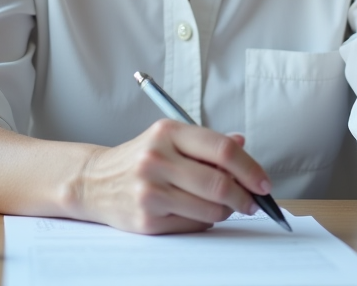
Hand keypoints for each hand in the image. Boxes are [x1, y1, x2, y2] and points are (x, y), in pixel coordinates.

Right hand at [76, 120, 270, 234]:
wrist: (93, 182)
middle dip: (244, 196)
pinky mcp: (146, 219)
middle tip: (253, 202)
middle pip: (219, 183)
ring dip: (226, 211)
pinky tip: (199, 212)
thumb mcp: (169, 139)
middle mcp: (157, 159)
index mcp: (167, 132)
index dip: (250, 168)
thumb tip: (242, 143)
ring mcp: (150, 190)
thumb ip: (206, 143)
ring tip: (225, 206)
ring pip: (210, 209)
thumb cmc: (138, 159)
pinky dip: (205, 221)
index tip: (263, 182)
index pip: (221, 150)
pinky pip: (192, 224)